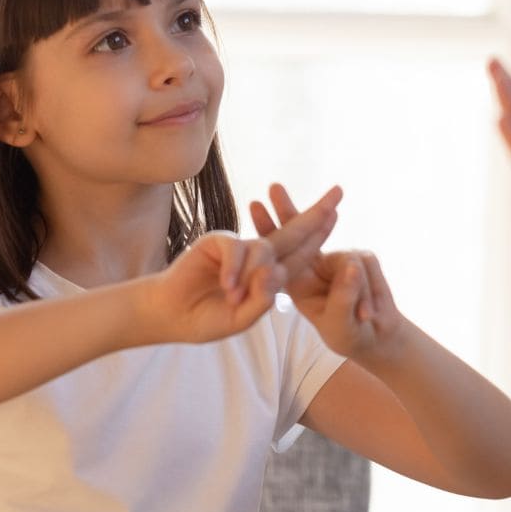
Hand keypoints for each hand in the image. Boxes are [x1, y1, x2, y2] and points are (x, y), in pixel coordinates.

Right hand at [138, 185, 343, 343]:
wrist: (171, 316)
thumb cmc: (207, 318)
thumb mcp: (242, 318)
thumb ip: (262, 299)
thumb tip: (274, 272)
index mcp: (269, 275)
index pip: (301, 254)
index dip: (319, 235)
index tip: (337, 214)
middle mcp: (258, 257)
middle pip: (293, 232)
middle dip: (316, 213)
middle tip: (339, 192)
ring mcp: (239, 248)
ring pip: (264, 249)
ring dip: (254, 273)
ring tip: (234, 296)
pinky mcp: (217, 241)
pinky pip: (237, 247)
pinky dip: (235, 268)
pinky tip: (227, 285)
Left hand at [250, 185, 405, 361]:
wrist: (376, 335)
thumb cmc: (348, 332)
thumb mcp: (340, 323)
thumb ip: (343, 296)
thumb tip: (351, 265)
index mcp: (299, 279)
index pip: (281, 251)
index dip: (269, 228)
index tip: (255, 205)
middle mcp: (316, 263)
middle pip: (299, 231)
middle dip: (287, 209)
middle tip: (272, 186)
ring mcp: (340, 257)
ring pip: (347, 258)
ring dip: (357, 294)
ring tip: (363, 317)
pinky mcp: (363, 258)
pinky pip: (366, 266)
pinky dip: (370, 295)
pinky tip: (370, 315)